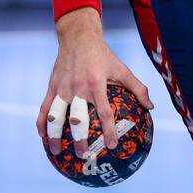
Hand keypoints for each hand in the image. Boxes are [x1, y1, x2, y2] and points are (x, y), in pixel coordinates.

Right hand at [35, 8, 153, 158]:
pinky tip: (42, 136)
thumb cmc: (103, 54)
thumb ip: (138, 88)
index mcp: (97, 83)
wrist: (78, 36)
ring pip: (56, 115)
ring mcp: (62, 87)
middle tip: (83, 156)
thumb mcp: (121, 68)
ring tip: (57, 151)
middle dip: (79, 139)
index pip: (104, 112)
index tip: (112, 145)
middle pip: (77, 119)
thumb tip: (151, 107)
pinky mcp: (52, 85)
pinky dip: (42, 122)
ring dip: (54, 135)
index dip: (108, 130)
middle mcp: (78, 87)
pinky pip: (44, 107)